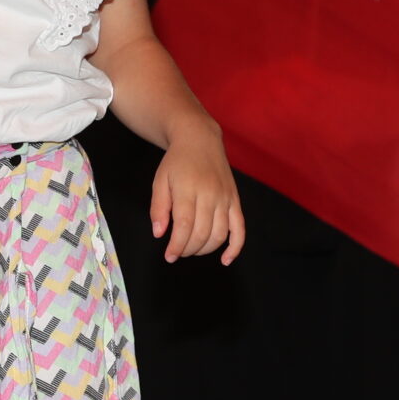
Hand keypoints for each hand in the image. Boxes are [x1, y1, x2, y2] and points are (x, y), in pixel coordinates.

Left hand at [149, 123, 245, 264]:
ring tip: (192, 249)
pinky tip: (225, 260)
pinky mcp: (235, 200)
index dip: (177, 246)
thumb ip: (158, 207)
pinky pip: (240, 229)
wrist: (200, 139)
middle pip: (202, 233)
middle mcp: (210, 194)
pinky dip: (235, 247)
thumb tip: (159, 234)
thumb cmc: (176, 162)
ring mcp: (226, 198)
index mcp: (188, 188)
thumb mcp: (160, 180)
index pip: (184, 226)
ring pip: (219, 235)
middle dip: (188, 249)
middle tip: (178, 252)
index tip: (169, 256)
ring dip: (205, 249)